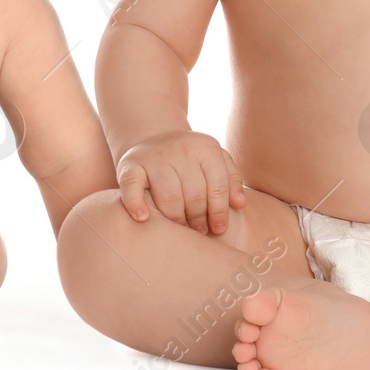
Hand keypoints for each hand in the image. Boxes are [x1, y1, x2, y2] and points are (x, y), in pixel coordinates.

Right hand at [117, 131, 244, 234]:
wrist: (154, 138)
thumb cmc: (191, 159)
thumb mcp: (216, 160)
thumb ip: (231, 179)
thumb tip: (239, 204)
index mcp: (206, 148)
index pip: (217, 187)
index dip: (219, 212)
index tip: (218, 229)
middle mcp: (180, 149)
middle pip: (194, 195)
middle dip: (198, 218)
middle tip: (199, 231)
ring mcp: (154, 157)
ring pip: (169, 197)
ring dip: (176, 219)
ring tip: (181, 230)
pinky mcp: (130, 165)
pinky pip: (132, 187)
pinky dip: (135, 204)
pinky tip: (143, 218)